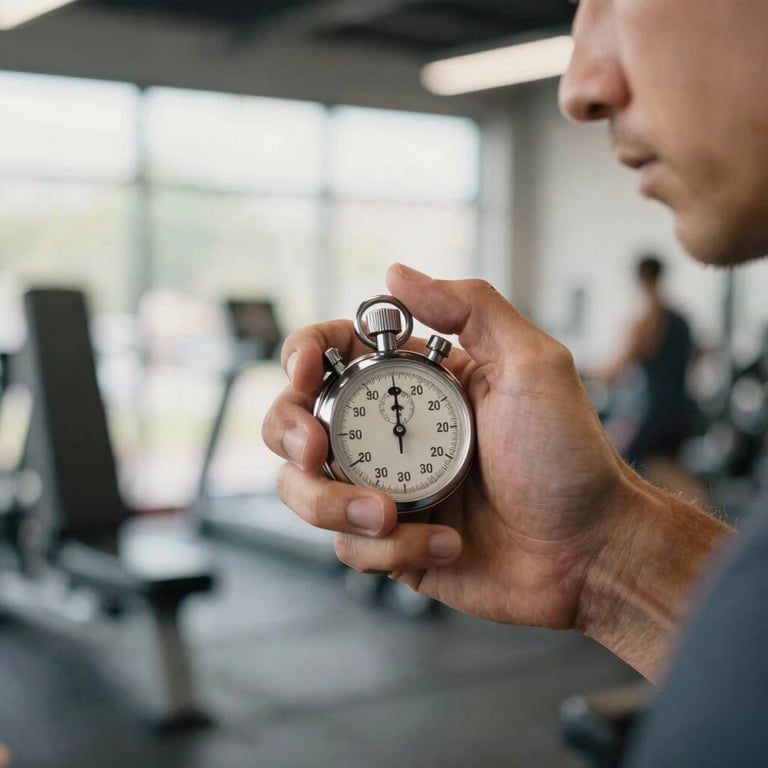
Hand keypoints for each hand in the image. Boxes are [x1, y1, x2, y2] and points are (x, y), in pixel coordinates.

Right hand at [262, 264, 633, 630]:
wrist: (590, 549)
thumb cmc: (568, 455)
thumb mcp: (532, 364)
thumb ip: (470, 308)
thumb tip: (396, 274)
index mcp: (416, 383)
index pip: (333, 354)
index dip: (302, 356)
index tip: (303, 374)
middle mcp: (391, 432)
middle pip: (296, 421)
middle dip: (288, 434)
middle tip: (315, 452)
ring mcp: (386, 488)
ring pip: (306, 490)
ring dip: (335, 505)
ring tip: (391, 515)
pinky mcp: (392, 543)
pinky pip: (350, 546)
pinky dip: (391, 548)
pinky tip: (447, 545)